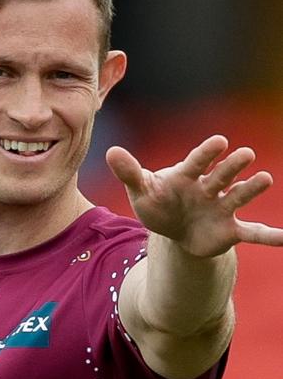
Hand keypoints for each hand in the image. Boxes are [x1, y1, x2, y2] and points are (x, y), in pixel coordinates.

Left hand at [105, 135, 282, 256]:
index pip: (197, 161)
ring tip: (264, 179)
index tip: (219, 142)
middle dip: (232, 165)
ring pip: (238, 196)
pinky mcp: (230, 229)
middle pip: (221, 175)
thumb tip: (110, 151)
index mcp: (186, 176)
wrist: (173, 230)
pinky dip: (270, 236)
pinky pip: (253, 232)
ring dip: (251, 188)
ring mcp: (222, 207)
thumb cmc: (158, 203)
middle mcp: (209, 188)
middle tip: (244, 154)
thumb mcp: (141, 191)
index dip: (207, 153)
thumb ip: (129, 173)